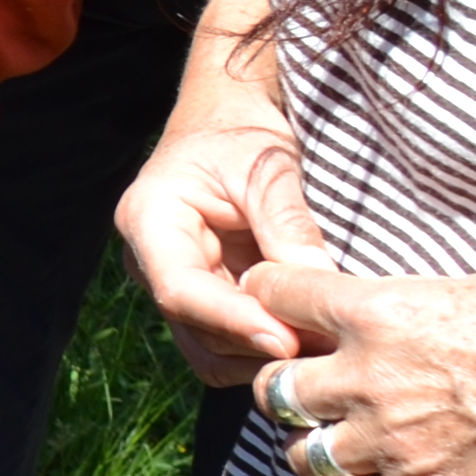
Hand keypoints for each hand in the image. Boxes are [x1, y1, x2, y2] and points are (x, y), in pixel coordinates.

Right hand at [115, 110, 332, 381]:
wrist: (227, 121)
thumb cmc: (240, 132)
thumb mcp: (267, 169)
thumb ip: (288, 228)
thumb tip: (321, 289)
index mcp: (149, 220)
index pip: (181, 289)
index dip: (233, 321)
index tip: (288, 341)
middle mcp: (149, 261)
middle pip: (195, 328)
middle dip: (256, 343)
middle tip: (326, 350)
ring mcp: (173, 283)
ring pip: (209, 348)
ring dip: (261, 355)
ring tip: (323, 347)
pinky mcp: (202, 297)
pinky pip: (225, 343)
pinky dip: (262, 349)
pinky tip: (306, 338)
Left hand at [245, 260, 475, 475]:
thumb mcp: (461, 292)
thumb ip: (393, 308)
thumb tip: (353, 317)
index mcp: (377, 311)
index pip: (271, 296)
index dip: (267, 307)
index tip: (278, 321)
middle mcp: (369, 376)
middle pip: (271, 388)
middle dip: (285, 393)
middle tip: (314, 399)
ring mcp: (390, 441)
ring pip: (300, 455)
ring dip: (317, 452)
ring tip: (350, 448)